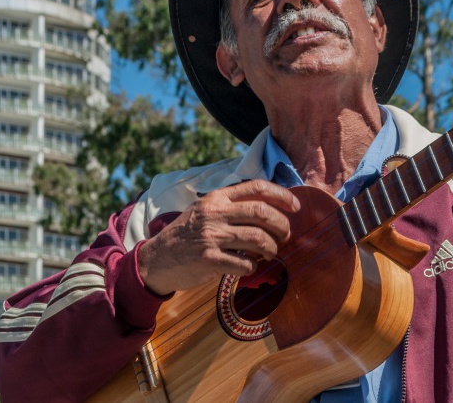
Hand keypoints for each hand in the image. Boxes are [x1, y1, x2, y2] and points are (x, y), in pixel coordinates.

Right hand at [137, 180, 300, 294]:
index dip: (282, 195)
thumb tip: (269, 206)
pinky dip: (255, 266)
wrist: (156, 259)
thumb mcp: (204, 209)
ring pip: (259, 238)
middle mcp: (215, 213)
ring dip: (272, 248)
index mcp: (217, 197)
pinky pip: (246, 263)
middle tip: (286, 235)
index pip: (257, 187)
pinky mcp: (210, 259)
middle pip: (263, 213)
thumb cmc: (187, 234)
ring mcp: (212, 236)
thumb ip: (230, 205)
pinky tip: (251, 265)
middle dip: (282, 225)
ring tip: (272, 253)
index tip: (296, 206)